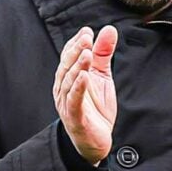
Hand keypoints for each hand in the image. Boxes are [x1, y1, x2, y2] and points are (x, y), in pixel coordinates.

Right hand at [53, 25, 118, 163]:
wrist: (95, 141)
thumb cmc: (95, 108)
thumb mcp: (102, 77)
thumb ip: (103, 54)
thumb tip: (109, 29)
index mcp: (67, 77)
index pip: (68, 56)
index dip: (76, 43)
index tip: (87, 31)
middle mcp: (63, 88)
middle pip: (66, 66)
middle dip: (75, 51)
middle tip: (86, 38)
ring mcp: (66, 103)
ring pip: (69, 81)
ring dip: (78, 67)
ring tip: (87, 54)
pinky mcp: (74, 117)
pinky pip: (74, 101)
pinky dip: (78, 88)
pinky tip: (85, 76)